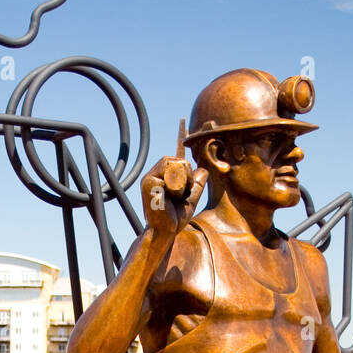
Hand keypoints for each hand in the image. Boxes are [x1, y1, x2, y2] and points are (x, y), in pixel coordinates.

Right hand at [141, 121, 206, 237]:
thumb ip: (197, 184)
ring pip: (176, 165)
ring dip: (183, 182)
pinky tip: (168, 198)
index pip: (175, 155)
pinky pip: (171, 175)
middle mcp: (155, 172)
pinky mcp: (148, 181)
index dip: (180, 136)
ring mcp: (150, 176)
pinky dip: (176, 188)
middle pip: (179, 160)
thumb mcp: (191, 199)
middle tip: (183, 194)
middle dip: (188, 177)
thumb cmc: (175, 218)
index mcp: (164, 175)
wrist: (164, 232)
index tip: (183, 121)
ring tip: (176, 197)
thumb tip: (204, 168)